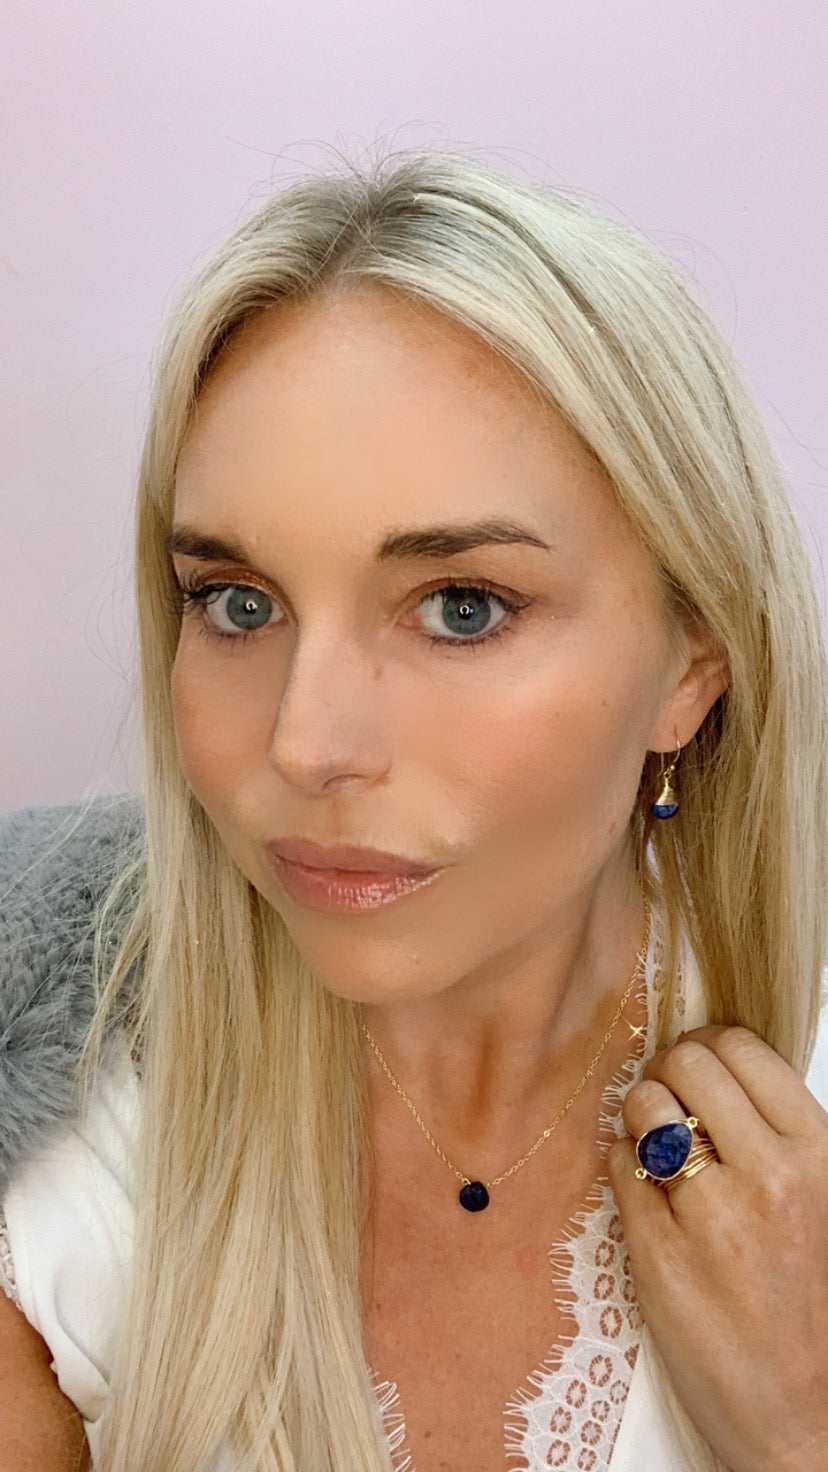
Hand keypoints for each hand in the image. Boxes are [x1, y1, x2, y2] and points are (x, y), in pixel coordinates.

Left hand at [606, 1023, 827, 1471]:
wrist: (806, 1415)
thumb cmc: (812, 1301)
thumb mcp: (820, 1198)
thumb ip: (775, 1134)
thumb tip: (712, 1065)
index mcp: (816, 1153)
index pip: (740, 1048)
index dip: (707, 1047)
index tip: (698, 1066)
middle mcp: (767, 1175)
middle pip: (684, 1065)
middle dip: (666, 1073)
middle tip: (667, 1100)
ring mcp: (708, 1215)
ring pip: (641, 1107)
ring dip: (638, 1116)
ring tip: (654, 1145)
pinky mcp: (657, 1253)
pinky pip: (618, 1167)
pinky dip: (623, 1167)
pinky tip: (646, 1192)